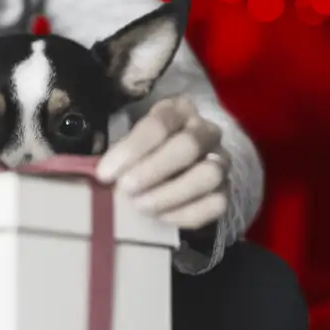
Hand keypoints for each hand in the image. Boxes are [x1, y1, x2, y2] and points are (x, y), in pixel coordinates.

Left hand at [95, 96, 229, 229]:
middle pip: (188, 146)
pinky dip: (185, 214)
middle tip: (125, 189)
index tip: (105, 173)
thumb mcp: (130, 144)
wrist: (171, 171)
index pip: (159, 124)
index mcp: (178, 111)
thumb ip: (119, 156)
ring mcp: (220, 161)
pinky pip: (215, 204)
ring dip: (170, 194)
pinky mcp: (225, 190)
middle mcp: (205, 131)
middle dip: (152, 171)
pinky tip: (159, 218)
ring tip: (141, 206)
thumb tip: (103, 176)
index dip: (131, 150)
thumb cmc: (144, 154)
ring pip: (208, 175)